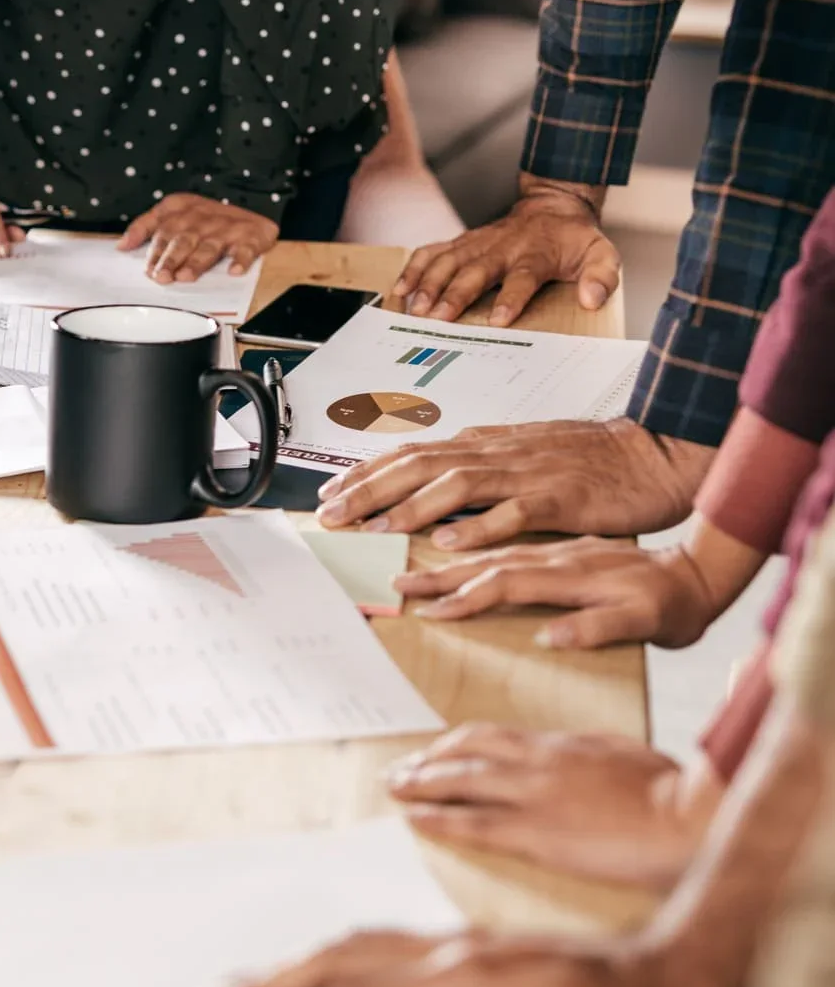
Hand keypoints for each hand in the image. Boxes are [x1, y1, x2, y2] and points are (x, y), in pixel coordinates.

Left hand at [120, 193, 277, 282]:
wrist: (252, 205)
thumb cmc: (204, 216)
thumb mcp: (173, 211)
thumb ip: (145, 226)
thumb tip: (121, 246)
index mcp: (182, 209)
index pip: (163, 231)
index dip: (155, 251)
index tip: (148, 270)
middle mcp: (203, 218)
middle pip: (184, 240)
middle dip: (171, 259)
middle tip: (162, 277)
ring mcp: (227, 228)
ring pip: (209, 246)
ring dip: (198, 261)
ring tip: (187, 276)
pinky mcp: (250, 237)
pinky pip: (246, 249)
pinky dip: (241, 260)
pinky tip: (233, 271)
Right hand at [198, 930, 706, 986]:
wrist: (672, 975)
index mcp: (459, 986)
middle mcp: (446, 954)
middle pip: (334, 963)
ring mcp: (454, 943)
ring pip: (352, 944)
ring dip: (293, 964)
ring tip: (246, 983)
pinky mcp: (467, 944)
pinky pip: (379, 940)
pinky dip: (334, 952)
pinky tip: (326, 961)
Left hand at [315, 417, 714, 548]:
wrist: (657, 454)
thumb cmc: (593, 457)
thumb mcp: (526, 450)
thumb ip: (482, 457)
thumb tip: (437, 462)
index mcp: (488, 444)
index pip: (413, 452)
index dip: (367, 471)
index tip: (330, 490)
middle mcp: (500, 453)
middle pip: (421, 464)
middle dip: (370, 488)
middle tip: (330, 512)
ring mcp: (530, 473)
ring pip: (457, 483)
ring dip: (410, 506)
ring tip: (374, 526)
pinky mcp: (561, 498)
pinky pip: (514, 512)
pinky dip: (479, 525)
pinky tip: (448, 542)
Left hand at [386, 723, 699, 888]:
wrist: (687, 820)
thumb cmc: (672, 792)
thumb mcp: (626, 755)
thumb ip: (592, 751)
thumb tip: (575, 752)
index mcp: (560, 745)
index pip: (491, 737)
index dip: (455, 746)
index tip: (435, 753)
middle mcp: (537, 764)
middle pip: (465, 753)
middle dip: (426, 762)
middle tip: (399, 771)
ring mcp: (533, 797)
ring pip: (459, 783)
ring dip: (420, 785)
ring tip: (393, 789)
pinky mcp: (535, 833)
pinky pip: (473, 823)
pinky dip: (438, 820)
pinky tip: (414, 820)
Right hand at [392, 178, 620, 324]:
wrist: (553, 205)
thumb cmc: (573, 240)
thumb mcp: (601, 253)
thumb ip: (601, 276)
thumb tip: (591, 299)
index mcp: (535, 255)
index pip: (522, 277)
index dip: (511, 298)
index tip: (498, 320)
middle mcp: (502, 248)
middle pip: (475, 271)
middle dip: (454, 294)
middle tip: (437, 319)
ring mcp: (477, 243)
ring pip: (447, 261)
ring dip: (428, 284)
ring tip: (413, 309)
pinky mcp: (461, 242)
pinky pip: (431, 252)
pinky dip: (413, 269)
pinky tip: (399, 290)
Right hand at [399, 538, 722, 648]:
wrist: (701, 568)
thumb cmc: (675, 603)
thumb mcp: (649, 622)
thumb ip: (599, 627)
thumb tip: (550, 636)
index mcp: (574, 574)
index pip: (507, 584)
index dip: (467, 599)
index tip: (431, 612)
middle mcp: (557, 556)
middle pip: (485, 561)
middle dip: (437, 574)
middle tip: (396, 585)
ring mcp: (555, 547)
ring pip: (489, 547)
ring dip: (445, 559)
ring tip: (410, 569)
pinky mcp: (557, 545)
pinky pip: (503, 540)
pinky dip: (470, 543)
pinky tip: (449, 544)